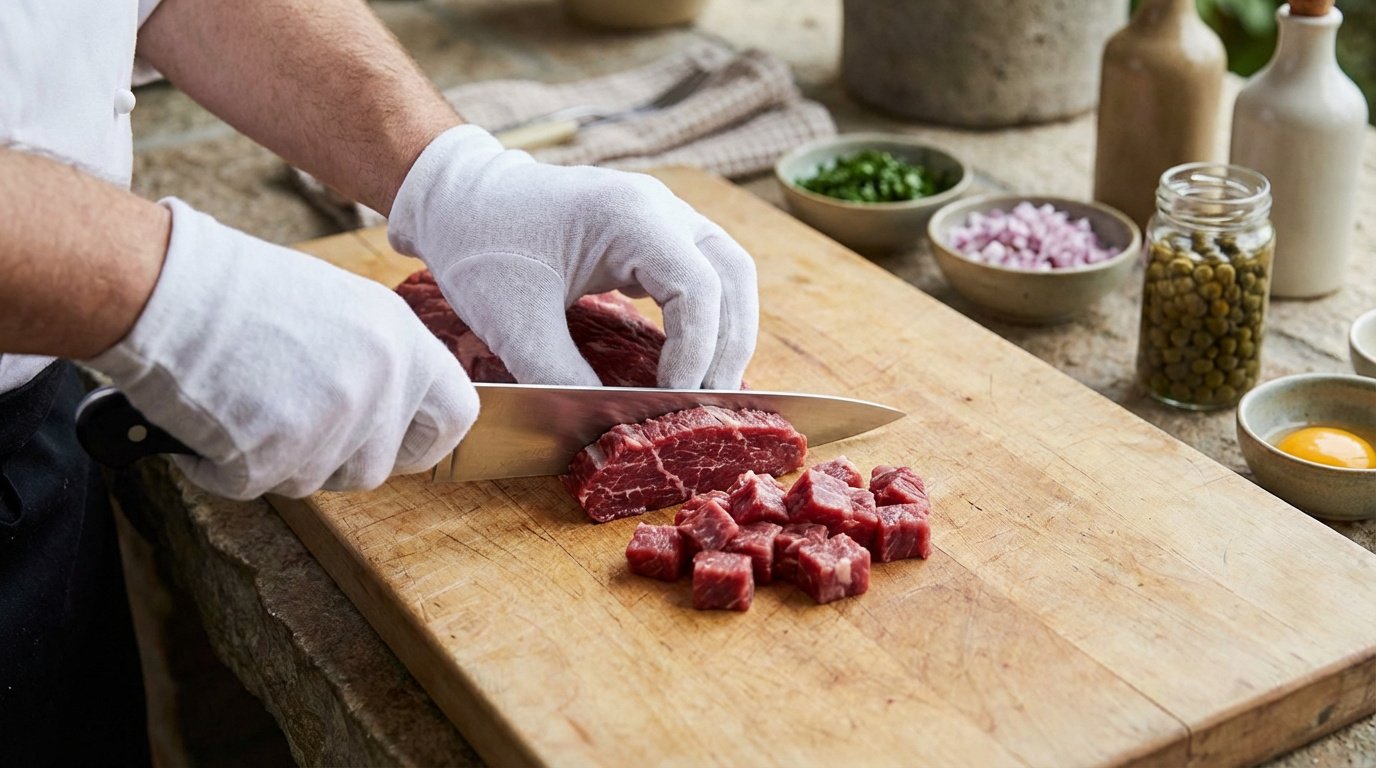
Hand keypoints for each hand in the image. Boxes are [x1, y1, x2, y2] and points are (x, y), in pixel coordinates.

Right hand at [84, 199, 477, 499]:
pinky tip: (214, 419)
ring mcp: (332, 422)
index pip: (457, 417)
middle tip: (290, 421)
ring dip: (282, 461)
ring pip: (319, 481)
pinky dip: (227, 466)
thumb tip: (392, 413)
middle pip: (377, 467)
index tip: (398, 443)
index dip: (424, 440)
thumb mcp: (342, 310)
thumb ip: (378, 363)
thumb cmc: (242, 293)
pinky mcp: (277, 453)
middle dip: (335, 459)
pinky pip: (258, 485)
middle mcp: (380, 383)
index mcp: (403, 342)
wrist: (168, 289)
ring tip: (246, 405)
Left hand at [387, 125, 758, 388]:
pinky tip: (691, 358)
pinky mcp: (653, 232)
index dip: (696, 349)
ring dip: (728, 330)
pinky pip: (703, 272)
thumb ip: (560, 374)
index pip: (697, 287)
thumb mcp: (513, 321)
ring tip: (711, 385)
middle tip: (712, 402)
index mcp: (630, 214)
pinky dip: (709, 317)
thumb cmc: (480, 245)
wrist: (457, 199)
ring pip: (728, 271)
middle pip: (732, 274)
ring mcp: (661, 214)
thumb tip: (608, 422)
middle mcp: (659, 206)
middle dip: (728, 344)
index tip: (673, 397)